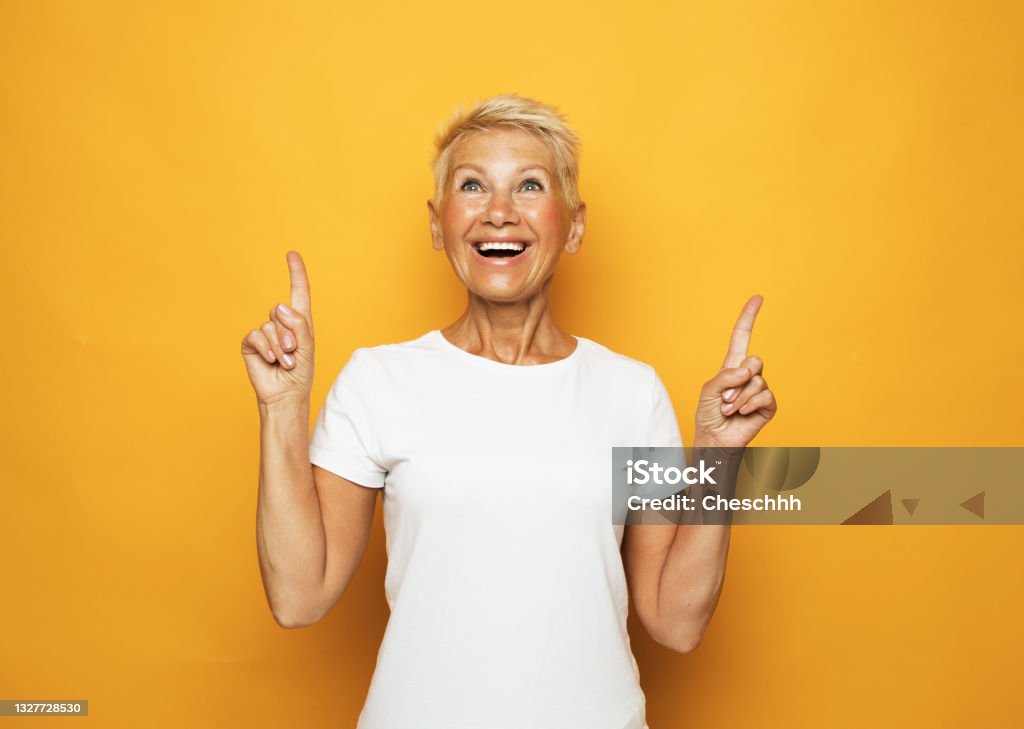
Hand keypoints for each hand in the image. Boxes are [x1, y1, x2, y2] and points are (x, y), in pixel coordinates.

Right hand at [241, 251, 314, 405]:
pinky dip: (266, 348)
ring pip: (270, 325)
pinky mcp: (251, 343)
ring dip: (280, 345)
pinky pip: (256, 334)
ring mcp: (265, 333)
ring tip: (285, 362)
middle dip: (290, 333)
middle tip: (293, 353)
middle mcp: (281, 323)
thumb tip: (279, 306)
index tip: (292, 253)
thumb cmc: (300, 373)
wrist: (285, 394)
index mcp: (299, 322)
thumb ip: (298, 324)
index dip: (296, 273)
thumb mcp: (307, 347)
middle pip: (281, 310)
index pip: (298, 292)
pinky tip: (272, 360)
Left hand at [694, 294, 776, 447]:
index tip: (757, 297)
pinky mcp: (768, 406)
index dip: (749, 317)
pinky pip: (765, 396)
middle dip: (737, 380)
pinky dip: (750, 406)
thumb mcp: (709, 390)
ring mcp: (760, 390)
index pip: (742, 337)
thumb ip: (726, 376)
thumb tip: (749, 370)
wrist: (714, 439)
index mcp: (732, 366)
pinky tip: (742, 414)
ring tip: (729, 409)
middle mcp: (748, 375)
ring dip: (739, 398)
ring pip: (757, 381)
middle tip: (725, 398)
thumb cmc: (708, 414)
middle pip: (755, 360)